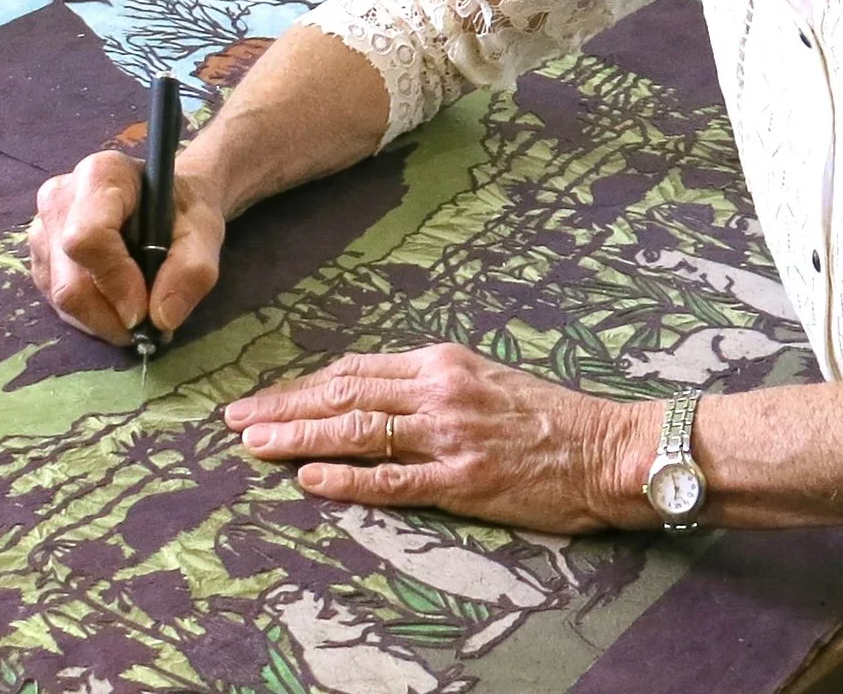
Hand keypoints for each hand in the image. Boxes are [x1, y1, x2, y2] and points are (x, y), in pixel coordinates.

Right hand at [29, 151, 225, 344]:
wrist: (172, 202)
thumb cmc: (185, 209)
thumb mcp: (205, 231)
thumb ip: (192, 270)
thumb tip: (162, 319)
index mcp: (101, 175)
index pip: (88, 238)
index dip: (115, 281)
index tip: (144, 310)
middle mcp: (60, 197)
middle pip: (69, 279)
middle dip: (109, 314)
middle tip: (146, 326)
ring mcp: (43, 229)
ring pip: (59, 297)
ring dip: (101, 320)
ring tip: (137, 313)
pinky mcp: (40, 258)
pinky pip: (55, 303)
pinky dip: (90, 317)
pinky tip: (117, 306)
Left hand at [225, 344, 661, 531]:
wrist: (606, 448)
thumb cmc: (550, 417)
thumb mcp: (486, 378)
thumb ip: (432, 383)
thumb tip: (376, 392)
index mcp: (444, 361)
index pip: (357, 369)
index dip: (304, 385)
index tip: (265, 399)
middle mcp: (440, 390)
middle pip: (345, 394)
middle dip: (285, 408)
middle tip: (236, 421)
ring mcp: (449, 435)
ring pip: (358, 430)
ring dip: (300, 438)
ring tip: (255, 446)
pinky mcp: (462, 481)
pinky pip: (393, 480)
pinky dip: (346, 480)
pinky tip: (310, 482)